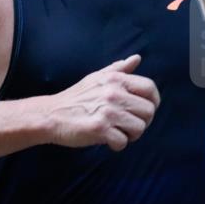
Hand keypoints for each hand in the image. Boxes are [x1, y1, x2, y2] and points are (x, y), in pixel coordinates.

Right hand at [45, 54, 160, 151]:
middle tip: (128, 125)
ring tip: (117, 132)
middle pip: (148, 111)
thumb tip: (137, 58)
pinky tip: (107, 140)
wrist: (51, 115)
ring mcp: (107, 111)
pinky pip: (123, 141)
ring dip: (130, 135)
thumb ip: (118, 69)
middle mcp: (114, 93)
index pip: (150, 88)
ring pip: (139, 128)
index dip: (153, 102)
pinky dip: (117, 145)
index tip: (145, 111)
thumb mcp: (96, 78)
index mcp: (116, 79)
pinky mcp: (100, 129)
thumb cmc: (75, 97)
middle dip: (142, 122)